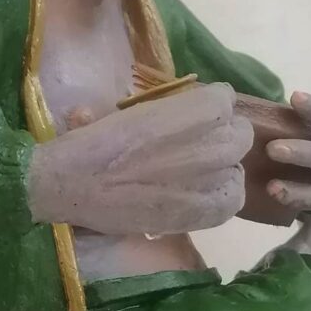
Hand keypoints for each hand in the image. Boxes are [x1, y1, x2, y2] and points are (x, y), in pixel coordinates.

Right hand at [27, 82, 253, 235]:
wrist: (71, 185)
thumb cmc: (93, 143)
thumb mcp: (132, 110)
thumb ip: (167, 111)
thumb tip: (183, 115)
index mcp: (189, 109)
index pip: (224, 98)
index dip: (211, 107)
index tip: (196, 116)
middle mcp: (207, 142)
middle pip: (239, 134)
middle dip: (222, 136)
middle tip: (197, 147)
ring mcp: (208, 180)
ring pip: (237, 167)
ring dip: (222, 168)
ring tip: (198, 175)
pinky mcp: (200, 212)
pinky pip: (231, 201)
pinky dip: (221, 198)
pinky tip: (200, 197)